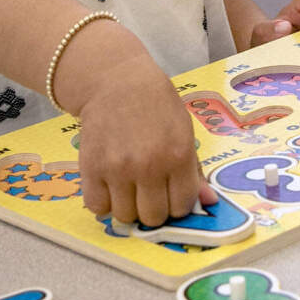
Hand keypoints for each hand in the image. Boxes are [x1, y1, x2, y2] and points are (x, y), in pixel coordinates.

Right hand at [72, 29, 215, 227]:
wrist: (118, 82)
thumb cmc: (158, 107)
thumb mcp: (184, 132)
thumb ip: (195, 171)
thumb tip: (209, 203)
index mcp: (178, 156)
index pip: (182, 206)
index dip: (178, 204)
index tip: (171, 193)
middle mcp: (148, 166)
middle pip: (153, 217)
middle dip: (154, 209)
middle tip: (150, 191)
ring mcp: (117, 169)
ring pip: (125, 217)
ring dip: (128, 206)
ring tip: (129, 186)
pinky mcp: (91, 168)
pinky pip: (98, 207)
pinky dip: (104, 202)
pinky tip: (110, 185)